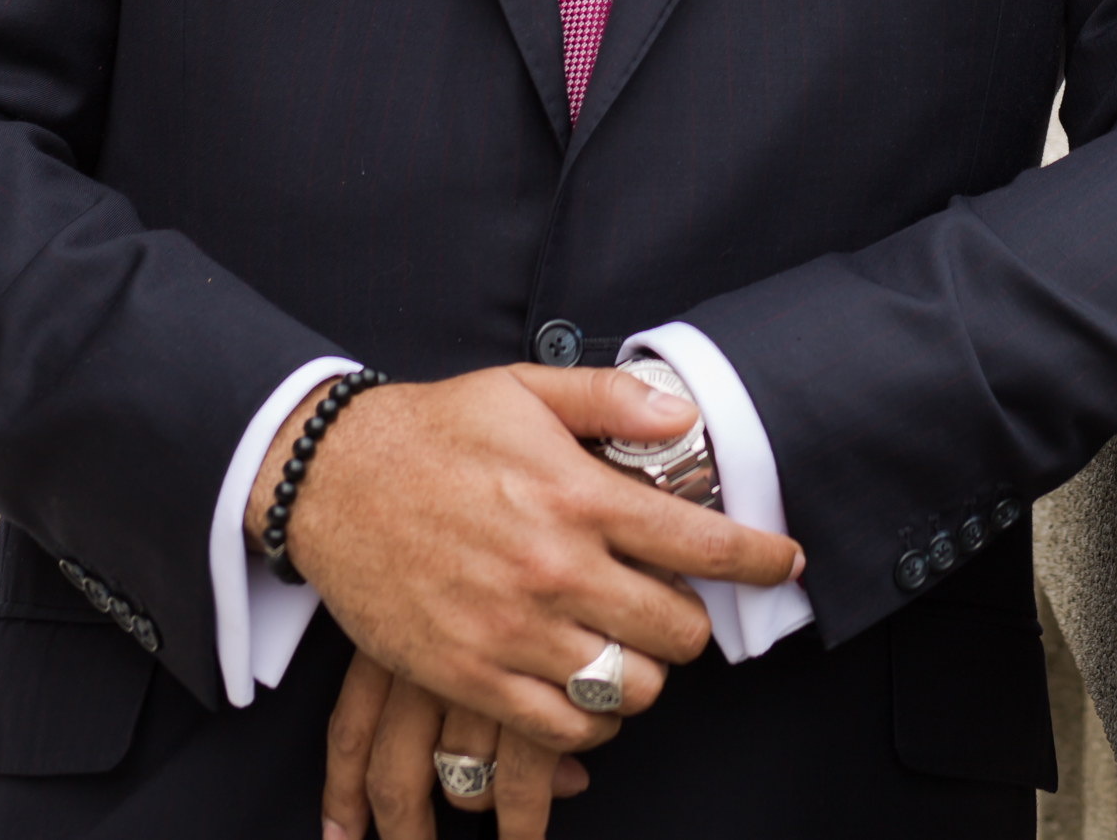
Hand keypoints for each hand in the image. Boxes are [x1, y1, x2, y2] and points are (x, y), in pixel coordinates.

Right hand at [247, 362, 799, 813]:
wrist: (332, 479)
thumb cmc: (435, 429)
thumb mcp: (525, 389)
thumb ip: (611, 400)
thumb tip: (682, 414)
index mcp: (576, 495)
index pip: (697, 542)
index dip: (756, 557)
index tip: (784, 563)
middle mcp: (554, 568)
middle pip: (676, 633)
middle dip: (690, 622)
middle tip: (673, 605)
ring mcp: (512, 630)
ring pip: (630, 689)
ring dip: (644, 672)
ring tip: (628, 645)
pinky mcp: (470, 674)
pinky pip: (564, 726)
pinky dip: (592, 718)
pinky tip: (587, 685)